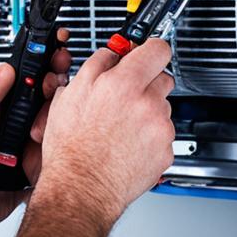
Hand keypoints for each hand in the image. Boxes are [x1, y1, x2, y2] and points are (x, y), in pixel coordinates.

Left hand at [0, 28, 71, 236]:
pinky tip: (36, 155)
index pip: (25, 81)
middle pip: (45, 102)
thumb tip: (8, 67)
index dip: (42, 70)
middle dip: (52, 96)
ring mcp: (22, 145)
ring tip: (31, 137)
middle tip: (49, 96)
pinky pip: (51, 156)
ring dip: (48, 130)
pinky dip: (49, 155)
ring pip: (52, 129)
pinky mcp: (31, 167)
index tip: (55, 61)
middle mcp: (11, 123)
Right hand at [30, 39, 175, 225]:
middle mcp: (147, 103)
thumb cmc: (72, 148)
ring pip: (162, 107)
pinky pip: (164, 134)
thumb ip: (97, 65)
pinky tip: (129, 144)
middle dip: (147, 82)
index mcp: (123, 84)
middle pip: (164, 77)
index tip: (147, 52)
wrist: (81, 188)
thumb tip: (112, 52)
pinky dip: (150, 137)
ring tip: (122, 127)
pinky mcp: (166, 151)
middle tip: (127, 95)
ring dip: (147, 111)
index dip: (151, 48)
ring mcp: (159, 128)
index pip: (157, 49)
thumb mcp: (71, 95)